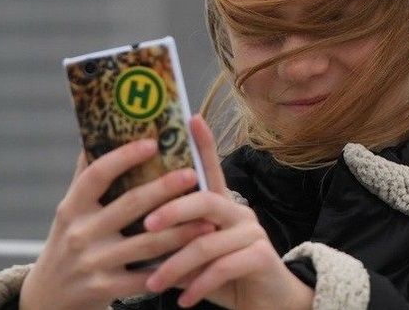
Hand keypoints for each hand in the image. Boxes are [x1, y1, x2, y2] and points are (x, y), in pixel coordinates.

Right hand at [19, 138, 216, 309]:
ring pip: (147, 243)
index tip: (153, 142)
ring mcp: (93, 263)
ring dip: (181, 231)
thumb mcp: (69, 210)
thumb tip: (101, 130)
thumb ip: (86, 176)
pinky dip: (172, 268)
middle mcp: (80, 233)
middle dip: (165, 189)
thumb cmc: (67, 242)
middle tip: (193, 174)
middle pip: (130, 205)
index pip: (97, 174)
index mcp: (72, 207)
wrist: (48, 298)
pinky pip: (146, 278)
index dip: (124, 156)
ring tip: (208, 219)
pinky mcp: (105, 289)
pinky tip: (194, 258)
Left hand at [140, 114, 315, 309]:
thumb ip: (179, 241)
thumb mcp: (199, 257)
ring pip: (206, 242)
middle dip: (172, 210)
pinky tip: (184, 299)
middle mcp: (239, 212)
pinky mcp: (261, 257)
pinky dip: (198, 286)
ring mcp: (252, 232)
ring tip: (154, 283)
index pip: (212, 168)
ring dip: (176, 265)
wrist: (269, 304)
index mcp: (222, 205)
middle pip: (205, 200)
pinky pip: (222, 268)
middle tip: (145, 226)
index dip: (204, 143)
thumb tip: (139, 237)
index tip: (191, 117)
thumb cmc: (227, 276)